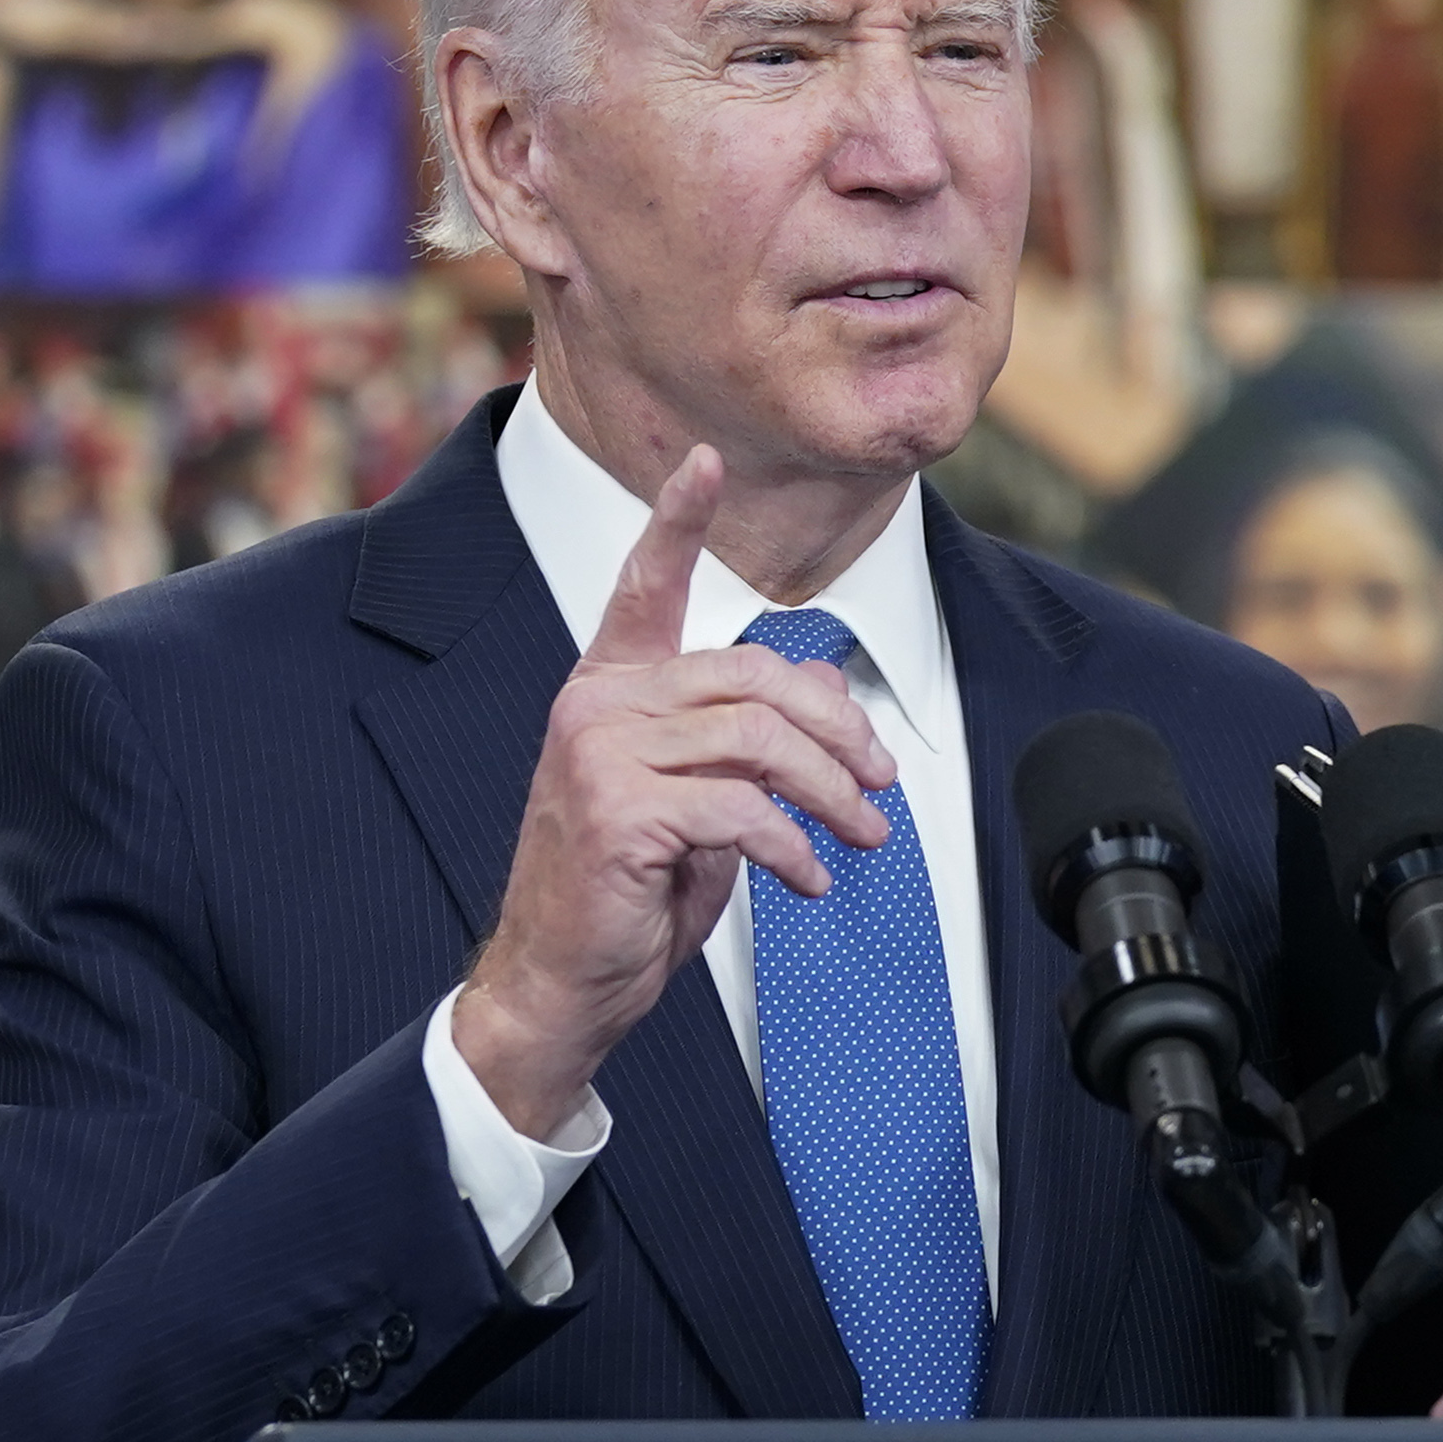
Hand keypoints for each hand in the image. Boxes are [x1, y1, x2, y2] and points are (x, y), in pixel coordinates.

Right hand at [450, 445, 892, 1136]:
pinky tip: (807, 879)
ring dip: (833, 796)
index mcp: (610, 687)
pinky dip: (794, 848)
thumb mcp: (699, 802)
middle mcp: (598, 703)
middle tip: (881, 786)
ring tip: (863, 837)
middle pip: (753, 677)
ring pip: (760, 742)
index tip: (702, 462)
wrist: (560, 980)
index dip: (676, 521)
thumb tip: (836, 706)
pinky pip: (743, 810)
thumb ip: (747, 743)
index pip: (644, 585)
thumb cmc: (628, 892)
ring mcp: (600, 752)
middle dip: (838, 733)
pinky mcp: (618, 811)